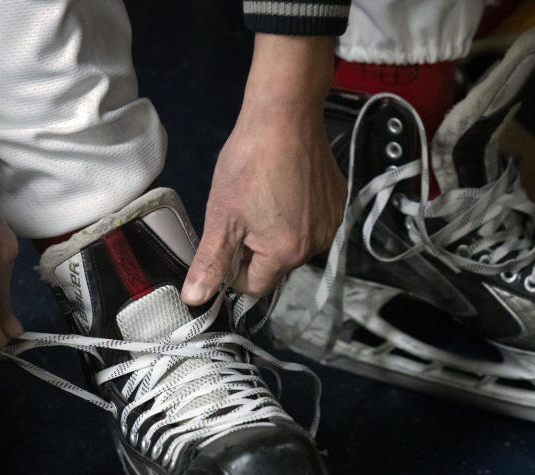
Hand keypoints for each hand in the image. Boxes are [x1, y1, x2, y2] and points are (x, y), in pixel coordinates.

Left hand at [182, 35, 345, 303]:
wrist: (286, 115)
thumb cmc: (249, 164)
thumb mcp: (222, 216)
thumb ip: (210, 262)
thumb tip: (194, 299)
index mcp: (286, 254)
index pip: (254, 286)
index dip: (234, 270)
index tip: (227, 240)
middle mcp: (316, 246)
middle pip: (276, 266)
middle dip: (256, 249)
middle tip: (244, 212)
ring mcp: (332, 224)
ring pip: (294, 244)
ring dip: (277, 231)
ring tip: (266, 197)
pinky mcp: (340, 203)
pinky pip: (311, 224)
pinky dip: (297, 214)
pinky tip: (287, 188)